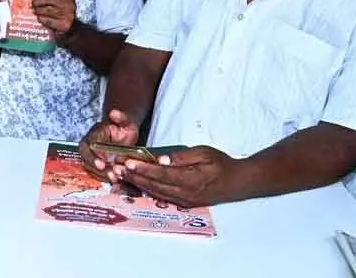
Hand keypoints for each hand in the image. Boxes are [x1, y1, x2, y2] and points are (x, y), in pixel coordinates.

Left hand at [32, 0, 77, 34]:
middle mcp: (68, 3)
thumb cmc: (65, 10)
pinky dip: (41, 19)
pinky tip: (40, 18)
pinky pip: (48, 20)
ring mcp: (66, 14)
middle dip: (37, 1)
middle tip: (33, 3)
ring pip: (46, 9)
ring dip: (38, 10)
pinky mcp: (63, 24)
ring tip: (35, 11)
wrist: (75, 26)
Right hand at [79, 109, 140, 179]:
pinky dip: (105, 177)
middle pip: (86, 157)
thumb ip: (121, 117)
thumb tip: (113, 113)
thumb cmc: (124, 127)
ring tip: (114, 178)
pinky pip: (96, 172)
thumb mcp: (126, 121)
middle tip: (109, 174)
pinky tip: (115, 180)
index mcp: (95, 134)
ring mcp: (91, 155)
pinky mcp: (96, 164)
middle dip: (96, 168)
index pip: (90, 145)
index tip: (102, 164)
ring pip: (90, 166)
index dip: (94, 155)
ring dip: (101, 174)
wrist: (124, 133)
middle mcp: (89, 145)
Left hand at [114, 146, 242, 207]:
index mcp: (190, 180)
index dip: (143, 169)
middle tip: (117, 168)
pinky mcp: (185, 202)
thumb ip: (182, 157)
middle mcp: (185, 194)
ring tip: (122, 175)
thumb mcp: (203, 153)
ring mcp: (185, 200)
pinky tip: (138, 183)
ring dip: (138, 183)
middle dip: (134, 177)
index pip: (161, 174)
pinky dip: (148, 189)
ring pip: (155, 192)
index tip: (128, 163)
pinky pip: (162, 196)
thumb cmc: (221, 164)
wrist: (238, 182)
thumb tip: (162, 160)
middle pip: (154, 185)